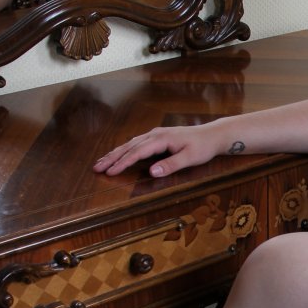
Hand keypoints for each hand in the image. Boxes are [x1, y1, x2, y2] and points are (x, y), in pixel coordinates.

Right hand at [94, 122, 225, 178]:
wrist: (212, 135)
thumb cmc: (202, 147)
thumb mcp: (190, 158)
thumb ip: (171, 165)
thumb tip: (152, 172)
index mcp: (161, 139)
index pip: (137, 152)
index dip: (122, 163)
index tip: (110, 172)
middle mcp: (155, 134)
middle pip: (128, 146)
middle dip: (111, 157)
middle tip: (96, 168)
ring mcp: (155, 135)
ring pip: (130, 144)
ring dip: (115, 153)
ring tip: (101, 162)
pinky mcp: (157, 138)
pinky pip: (136, 144)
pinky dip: (124, 150)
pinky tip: (118, 155)